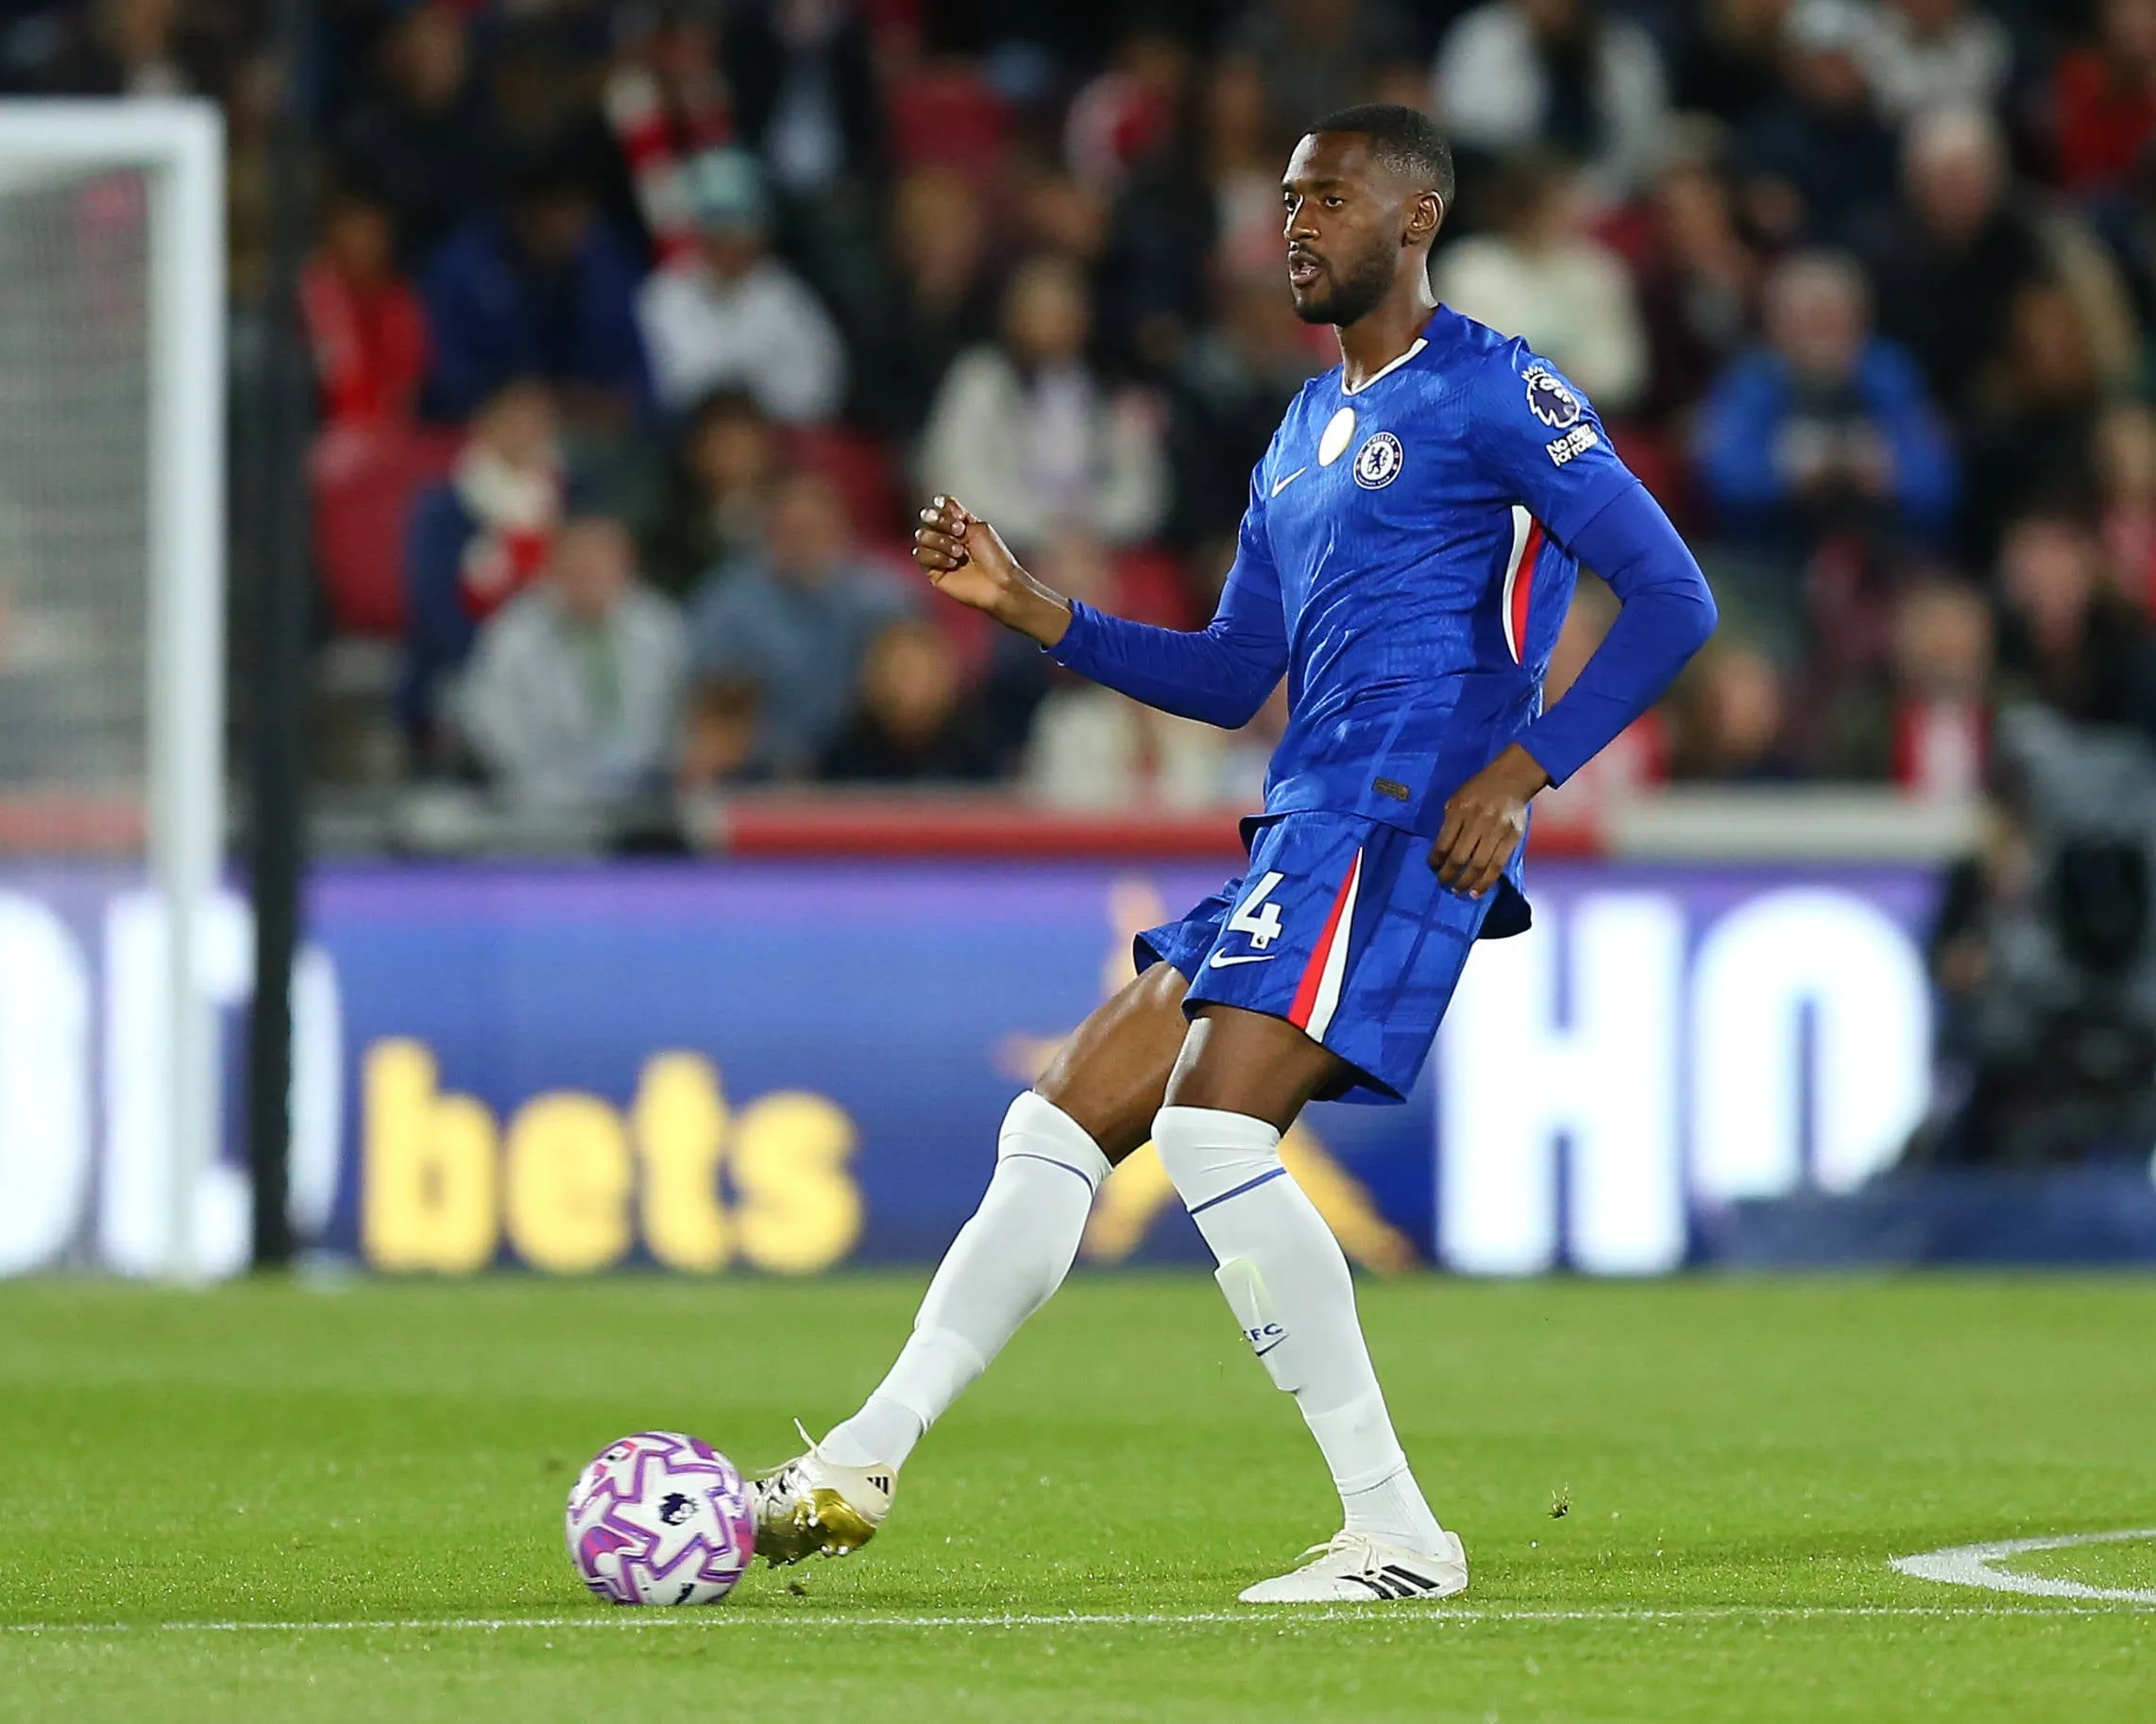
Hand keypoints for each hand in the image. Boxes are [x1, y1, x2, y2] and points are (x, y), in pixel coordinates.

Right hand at [912, 495, 1071, 647]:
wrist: (998, 583)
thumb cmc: (994, 557)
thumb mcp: (978, 527)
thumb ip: (957, 514)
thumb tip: (936, 503)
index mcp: (958, 524)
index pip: (940, 507)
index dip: (944, 509)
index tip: (958, 516)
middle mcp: (946, 537)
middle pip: (928, 519)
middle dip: (942, 523)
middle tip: (960, 531)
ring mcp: (938, 553)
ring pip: (922, 536)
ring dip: (941, 541)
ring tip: (959, 552)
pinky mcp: (933, 571)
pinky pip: (920, 555)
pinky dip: (936, 556)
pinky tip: (952, 563)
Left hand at [1428, 743, 1548, 896]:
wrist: (1512, 778)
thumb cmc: (1479, 788)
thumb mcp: (1457, 798)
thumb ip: (1449, 821)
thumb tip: (1441, 850)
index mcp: (1460, 811)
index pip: (1443, 843)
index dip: (1435, 860)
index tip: (1432, 867)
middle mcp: (1478, 821)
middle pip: (1459, 857)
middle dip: (1448, 875)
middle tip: (1443, 883)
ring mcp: (1497, 830)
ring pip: (1479, 865)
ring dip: (1466, 883)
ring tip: (1459, 891)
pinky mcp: (1513, 837)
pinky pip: (1498, 865)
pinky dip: (1486, 882)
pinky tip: (1477, 892)